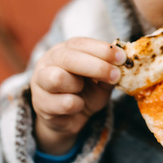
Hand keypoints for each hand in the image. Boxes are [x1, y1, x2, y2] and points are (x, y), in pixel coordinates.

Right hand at [31, 38, 125, 154]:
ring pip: (58, 78)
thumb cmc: (84, 94)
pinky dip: (77, 106)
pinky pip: (63, 104)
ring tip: (82, 90)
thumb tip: (122, 66)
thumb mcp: (100, 83)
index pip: (80, 43)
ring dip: (78, 86)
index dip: (102, 50)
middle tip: (115, 75)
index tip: (122, 58)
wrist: (67, 119)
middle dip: (96, 66)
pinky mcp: (40, 103)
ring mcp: (40, 82)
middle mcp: (49, 61)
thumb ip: (109, 74)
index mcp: (64, 50)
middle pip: (68, 58)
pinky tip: (77, 106)